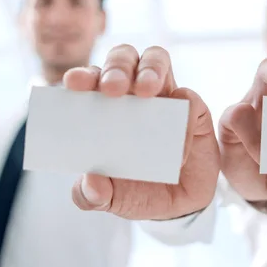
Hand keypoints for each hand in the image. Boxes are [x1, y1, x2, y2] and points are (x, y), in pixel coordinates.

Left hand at [65, 44, 219, 219]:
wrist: (177, 208)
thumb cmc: (137, 191)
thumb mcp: (109, 199)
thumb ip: (91, 195)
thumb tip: (90, 183)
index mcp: (104, 107)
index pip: (90, 80)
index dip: (82, 76)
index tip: (73, 84)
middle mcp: (132, 93)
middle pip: (123, 58)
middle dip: (116, 67)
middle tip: (112, 89)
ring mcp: (164, 96)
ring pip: (157, 59)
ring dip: (150, 68)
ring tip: (146, 91)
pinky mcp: (193, 108)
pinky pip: (189, 98)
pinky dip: (183, 114)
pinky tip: (178, 144)